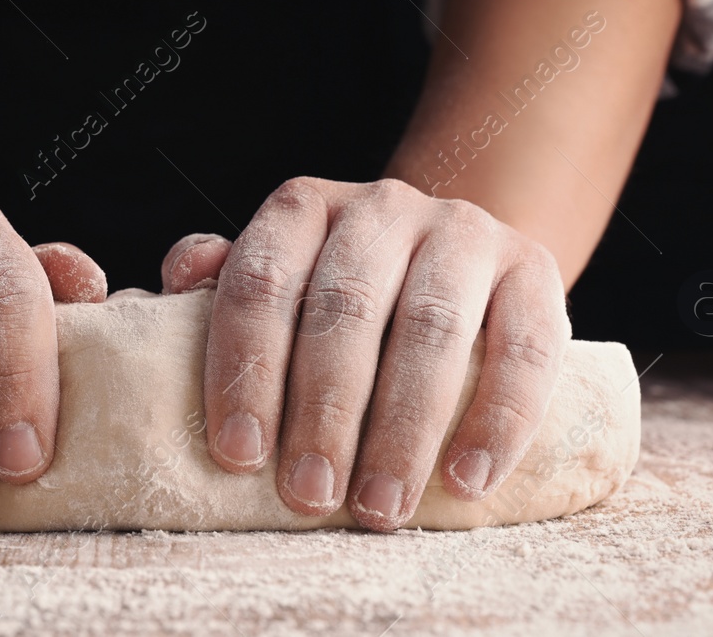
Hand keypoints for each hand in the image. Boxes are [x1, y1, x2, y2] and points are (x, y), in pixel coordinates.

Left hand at [160, 176, 568, 529]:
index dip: (246, 369)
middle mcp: (383, 207)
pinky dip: (498, 420)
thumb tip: (176, 284)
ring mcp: (464, 233)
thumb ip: (224, 284)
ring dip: (403, 427)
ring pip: (431, 327)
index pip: (261, 280)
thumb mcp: (281, 279)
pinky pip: (525, 348)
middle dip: (323, 410)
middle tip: (308, 495)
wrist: (457, 262)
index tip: (238, 456)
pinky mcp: (536, 270)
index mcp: (305, 208)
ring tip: (379, 505)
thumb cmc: (342, 292)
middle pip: (345, 306)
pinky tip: (467, 480)